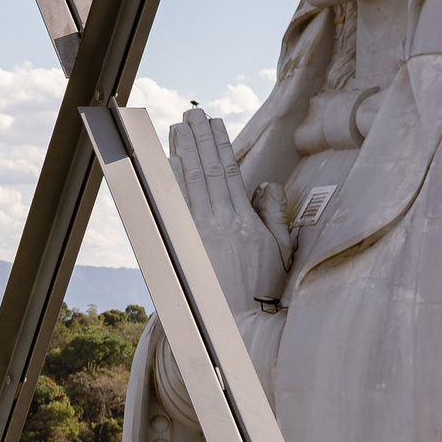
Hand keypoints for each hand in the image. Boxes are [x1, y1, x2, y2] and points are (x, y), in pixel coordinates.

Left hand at [169, 108, 288, 308]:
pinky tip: (160, 166)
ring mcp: (195, 234)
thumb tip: (265, 183)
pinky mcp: (180, 247)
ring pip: (184, 185)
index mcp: (243, 220)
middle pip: (204, 171)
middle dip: (196, 140)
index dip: (219, 144)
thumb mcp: (281, 250)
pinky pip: (171, 208)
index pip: (228, 171)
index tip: (213, 123)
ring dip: (178, 154)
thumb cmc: (263, 290)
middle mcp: (217, 222)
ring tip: (174, 130)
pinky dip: (165, 184)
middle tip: (189, 115)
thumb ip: (273, 213)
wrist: (238, 326)